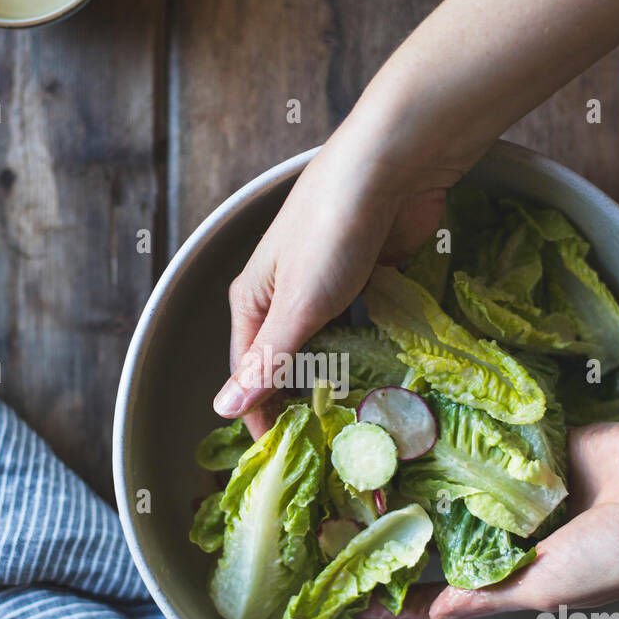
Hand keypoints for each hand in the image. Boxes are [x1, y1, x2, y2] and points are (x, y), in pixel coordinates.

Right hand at [214, 110, 476, 438]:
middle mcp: (287, 294)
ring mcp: (332, 286)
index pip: (250, 372)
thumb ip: (269, 361)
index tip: (282, 454)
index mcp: (254, 298)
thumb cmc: (334, 229)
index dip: (262, 413)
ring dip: (346, 380)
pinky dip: (377, 352)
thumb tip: (225, 408)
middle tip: (331, 448)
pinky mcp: (372, 278)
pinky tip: (392, 379)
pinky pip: (370, 328)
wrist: (393, 164)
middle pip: (292, 363)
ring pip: (334, 348)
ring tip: (364, 423)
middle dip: (307, 401)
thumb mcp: (298, 306)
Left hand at [368, 415, 618, 618]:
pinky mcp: (521, 449)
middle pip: (434, 534)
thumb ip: (489, 596)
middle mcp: (501, 533)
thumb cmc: (617, 555)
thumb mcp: (547, 588)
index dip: (397, 596)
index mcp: (507, 575)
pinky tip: (402, 430)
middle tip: (336, 523)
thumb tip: (432, 615)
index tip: (349, 597)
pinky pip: (475, 443)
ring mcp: (509, 489)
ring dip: (410, 481)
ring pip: (447, 487)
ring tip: (357, 474)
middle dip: (392, 531)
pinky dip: (445, 439)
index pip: (437, 590)